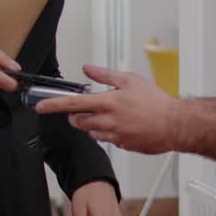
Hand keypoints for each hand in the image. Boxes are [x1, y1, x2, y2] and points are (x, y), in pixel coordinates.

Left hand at [36, 65, 182, 154]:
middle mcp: (107, 121)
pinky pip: (106, 140)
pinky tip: (122, 125)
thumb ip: (105, 75)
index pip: (73, 103)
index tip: (40, 106)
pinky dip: (108, 132)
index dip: (54, 105)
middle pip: (78, 121)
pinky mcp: (121, 145)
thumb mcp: (130, 80)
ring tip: (109, 115)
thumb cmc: (156, 102)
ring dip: (92, 124)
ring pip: (91, 132)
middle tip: (85, 109)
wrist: (174, 124)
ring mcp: (114, 135)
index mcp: (108, 102)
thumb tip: (88, 69)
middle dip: (76, 116)